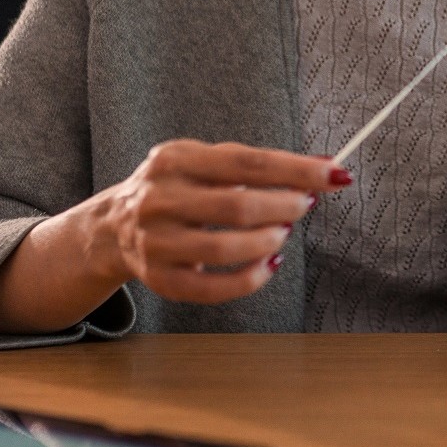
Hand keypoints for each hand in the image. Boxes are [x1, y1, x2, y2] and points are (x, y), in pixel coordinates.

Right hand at [99, 139, 349, 304]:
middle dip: (284, 206)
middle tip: (305, 206)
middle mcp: (160, 198)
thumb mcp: (205, 162)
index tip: (335, 174)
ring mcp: (156, 242)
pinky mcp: (159, 279)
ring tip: (282, 234)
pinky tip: (269, 265)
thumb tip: (324, 165)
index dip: (295, 169)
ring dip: (267, 241)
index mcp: (175, 159)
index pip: (246, 161)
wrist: (111, 227)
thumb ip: (258, 165)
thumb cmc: (177, 189)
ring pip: (225, 248)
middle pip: (237, 205)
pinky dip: (250, 279)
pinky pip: (212, 288)